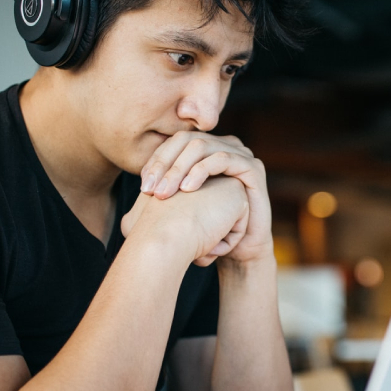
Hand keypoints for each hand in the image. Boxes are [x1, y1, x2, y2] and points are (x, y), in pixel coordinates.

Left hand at [138, 132, 272, 263]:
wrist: (239, 250)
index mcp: (206, 151)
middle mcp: (223, 146)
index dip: (156, 161)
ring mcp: (240, 154)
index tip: (143, 186)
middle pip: (186, 140)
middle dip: (165, 164)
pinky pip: (223, 158)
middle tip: (150, 190)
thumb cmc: (209, 229)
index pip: (174, 143)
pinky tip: (188, 189)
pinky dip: (201, 170)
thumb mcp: (181, 208)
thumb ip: (164, 192)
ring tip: (165, 193)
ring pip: (202, 146)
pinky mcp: (253, 167)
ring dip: (179, 168)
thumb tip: (137, 192)